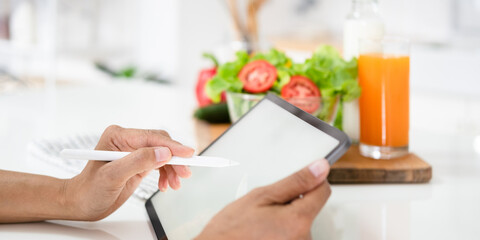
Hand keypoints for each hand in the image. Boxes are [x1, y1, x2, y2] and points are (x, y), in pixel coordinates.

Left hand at [64, 125, 193, 220]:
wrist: (82, 203)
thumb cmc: (90, 190)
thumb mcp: (113, 176)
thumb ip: (138, 161)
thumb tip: (164, 153)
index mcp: (118, 136)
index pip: (152, 137)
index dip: (172, 146)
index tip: (188, 154)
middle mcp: (127, 140)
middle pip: (161, 144)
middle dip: (175, 159)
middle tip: (185, 174)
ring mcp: (134, 150)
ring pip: (164, 154)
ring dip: (172, 169)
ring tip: (174, 184)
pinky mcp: (139, 161)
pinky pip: (160, 163)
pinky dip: (166, 173)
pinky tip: (165, 184)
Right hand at [196, 159, 330, 239]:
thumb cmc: (232, 230)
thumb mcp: (262, 196)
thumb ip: (295, 181)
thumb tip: (320, 168)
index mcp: (299, 220)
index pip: (323, 191)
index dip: (311, 181)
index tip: (298, 181)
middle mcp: (304, 238)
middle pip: (309, 208)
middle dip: (292, 203)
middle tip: (266, 208)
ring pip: (299, 223)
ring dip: (285, 219)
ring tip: (261, 223)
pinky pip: (293, 236)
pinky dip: (281, 232)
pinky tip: (264, 234)